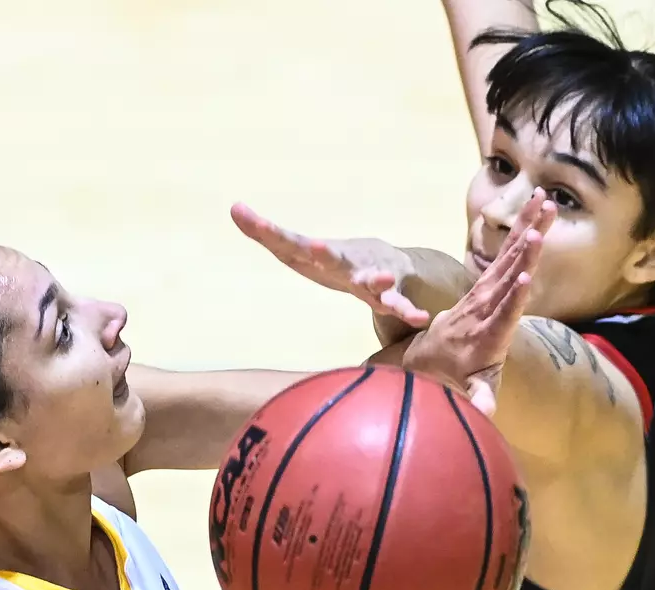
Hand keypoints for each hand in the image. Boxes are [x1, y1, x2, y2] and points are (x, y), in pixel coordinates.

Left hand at [231, 204, 431, 329]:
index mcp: (319, 253)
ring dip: (377, 280)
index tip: (247, 218)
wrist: (391, 264)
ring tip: (381, 279)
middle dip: (324, 254)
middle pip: (331, 259)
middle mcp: (345, 260)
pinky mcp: (393, 293)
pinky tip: (421, 318)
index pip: (289, 244)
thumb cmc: (335, 261)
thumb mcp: (299, 252)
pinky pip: (400, 305)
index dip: (268, 234)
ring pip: (374, 280)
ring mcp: (372, 275)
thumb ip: (268, 234)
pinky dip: (408, 310)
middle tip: (316, 247)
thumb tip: (233, 207)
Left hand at [402, 190, 555, 415]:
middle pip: (506, 276)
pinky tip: (538, 211)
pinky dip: (521, 231)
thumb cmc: (453, 379)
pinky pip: (505, 254)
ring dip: (527, 228)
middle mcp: (483, 309)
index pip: (500, 314)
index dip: (512, 298)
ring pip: (507, 256)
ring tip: (546, 202)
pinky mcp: (486, 282)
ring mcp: (483, 292)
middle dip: (524, 252)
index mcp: (484, 335)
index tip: (522, 280)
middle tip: (540, 227)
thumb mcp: (468, 392)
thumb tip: (485, 413)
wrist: (423, 359)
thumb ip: (478, 399)